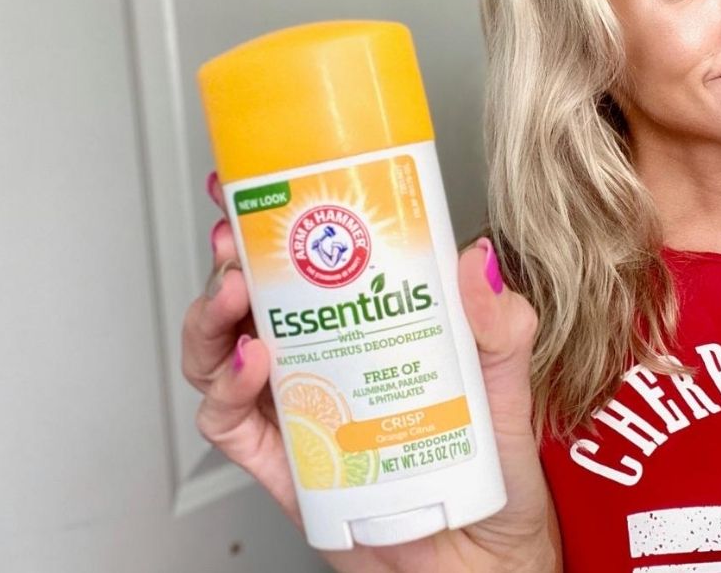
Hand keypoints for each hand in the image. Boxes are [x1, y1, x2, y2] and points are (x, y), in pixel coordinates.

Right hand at [181, 171, 561, 572]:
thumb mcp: (506, 385)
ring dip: (214, 316)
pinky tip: (253, 365)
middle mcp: (324, 364)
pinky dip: (227, 390)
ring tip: (235, 294)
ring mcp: (298, 411)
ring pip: (221, 353)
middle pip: (252, 299)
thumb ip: (498, 326)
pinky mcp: (283, 464)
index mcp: (368, 330)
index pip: (314, 265)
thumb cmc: (489, 469)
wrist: (482, 558)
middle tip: (235, 235)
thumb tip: (479, 261)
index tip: (266, 185)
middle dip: (232, 259)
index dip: (280, 223)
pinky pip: (232, 424)